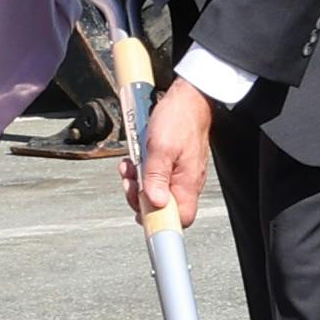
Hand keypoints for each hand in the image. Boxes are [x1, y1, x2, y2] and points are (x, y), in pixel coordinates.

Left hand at [134, 72, 215, 224]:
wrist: (188, 97)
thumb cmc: (179, 118)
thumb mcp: (160, 147)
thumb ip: (156, 177)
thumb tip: (153, 202)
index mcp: (187, 182)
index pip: (179, 219)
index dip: (159, 222)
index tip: (141, 214)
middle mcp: (186, 182)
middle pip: (162, 207)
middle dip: (140, 198)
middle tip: (131, 182)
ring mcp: (180, 173)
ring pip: (156, 192)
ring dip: (139, 183)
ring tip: (130, 168)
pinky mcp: (174, 165)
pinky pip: (156, 177)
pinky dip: (143, 172)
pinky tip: (136, 162)